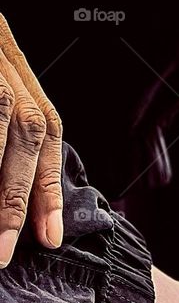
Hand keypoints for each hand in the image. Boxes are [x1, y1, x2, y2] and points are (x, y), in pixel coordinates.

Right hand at [0, 16, 63, 267]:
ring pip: (1, 114)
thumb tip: (11, 188)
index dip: (48, 183)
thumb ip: (2, 117)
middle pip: (27, 124)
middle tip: (4, 251)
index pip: (44, 125)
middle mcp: (0, 51)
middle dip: (16, 194)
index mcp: (8, 59)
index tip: (49, 238)